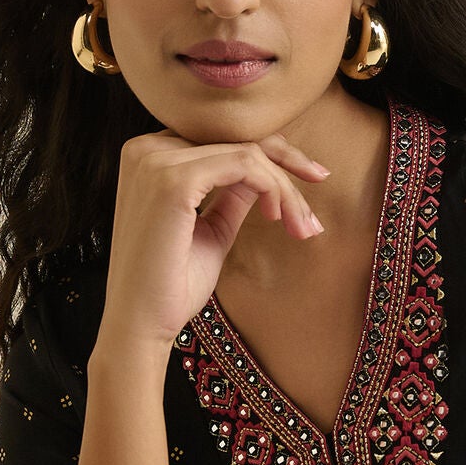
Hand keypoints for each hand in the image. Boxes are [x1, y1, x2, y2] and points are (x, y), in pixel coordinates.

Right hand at [95, 128, 329, 360]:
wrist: (142, 326)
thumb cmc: (171, 286)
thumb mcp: (210, 229)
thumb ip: (230, 196)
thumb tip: (263, 174)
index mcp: (148, 157)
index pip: (220, 139)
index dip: (270, 154)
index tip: (310, 177)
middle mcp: (146, 149)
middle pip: (236, 139)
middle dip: (287, 164)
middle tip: (323, 182)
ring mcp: (156, 161)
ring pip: (247, 153)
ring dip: (286, 186)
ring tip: (302, 224)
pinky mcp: (172, 180)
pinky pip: (244, 165)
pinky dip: (273, 187)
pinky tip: (280, 217)